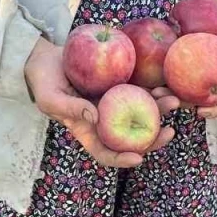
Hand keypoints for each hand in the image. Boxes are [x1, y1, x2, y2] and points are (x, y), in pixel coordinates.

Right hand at [24, 37, 175, 167]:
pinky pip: (139, 89)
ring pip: (140, 112)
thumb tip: (95, 117)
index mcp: (87, 131)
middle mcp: (104, 120)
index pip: (106, 153)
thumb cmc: (43, 81)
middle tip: (170, 132)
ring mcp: (114, 102)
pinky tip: (164, 83)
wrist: (46, 56)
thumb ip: (70, 108)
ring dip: (159, 110)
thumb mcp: (50, 98)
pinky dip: (153, 89)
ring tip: (173, 100)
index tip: (138, 158)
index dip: (121, 159)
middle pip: (131, 137)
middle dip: (153, 138)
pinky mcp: (120, 83)